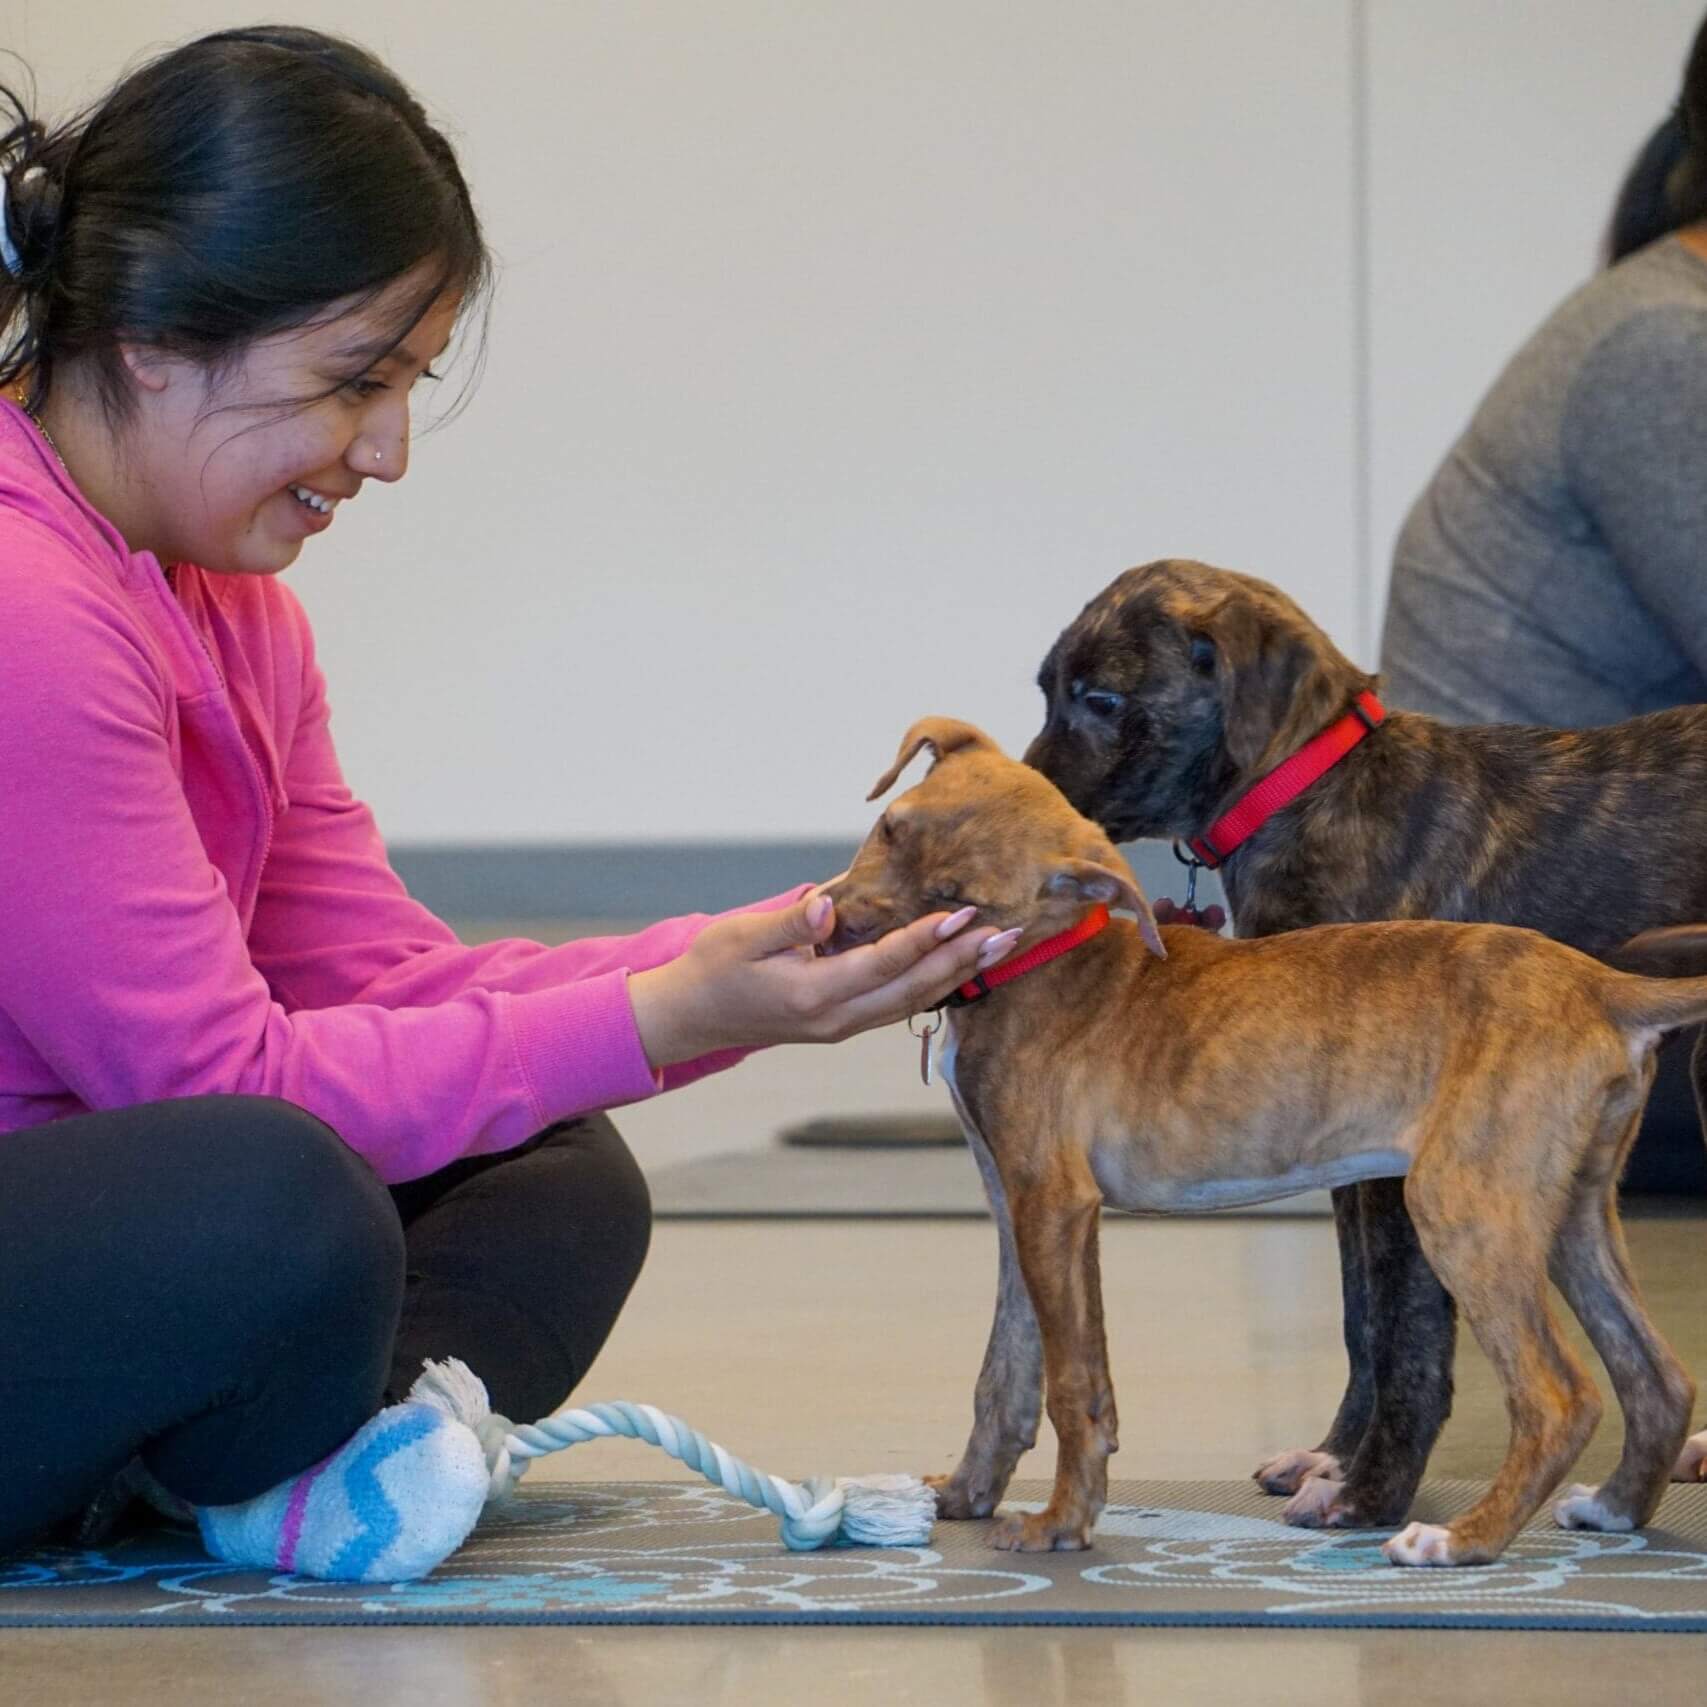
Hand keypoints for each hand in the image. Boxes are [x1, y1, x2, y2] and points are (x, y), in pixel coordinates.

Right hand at [627, 889, 1000, 1068]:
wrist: (692, 1018)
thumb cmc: (713, 969)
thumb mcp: (740, 936)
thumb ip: (788, 921)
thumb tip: (829, 905)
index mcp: (812, 994)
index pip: (883, 964)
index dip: (925, 939)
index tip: (962, 915)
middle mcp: (836, 1018)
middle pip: (913, 990)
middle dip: (962, 962)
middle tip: (1005, 935)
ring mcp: (841, 1027)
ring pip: (912, 1002)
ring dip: (957, 975)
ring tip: (996, 950)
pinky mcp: (842, 1023)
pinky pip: (897, 1005)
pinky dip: (933, 984)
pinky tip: (958, 966)